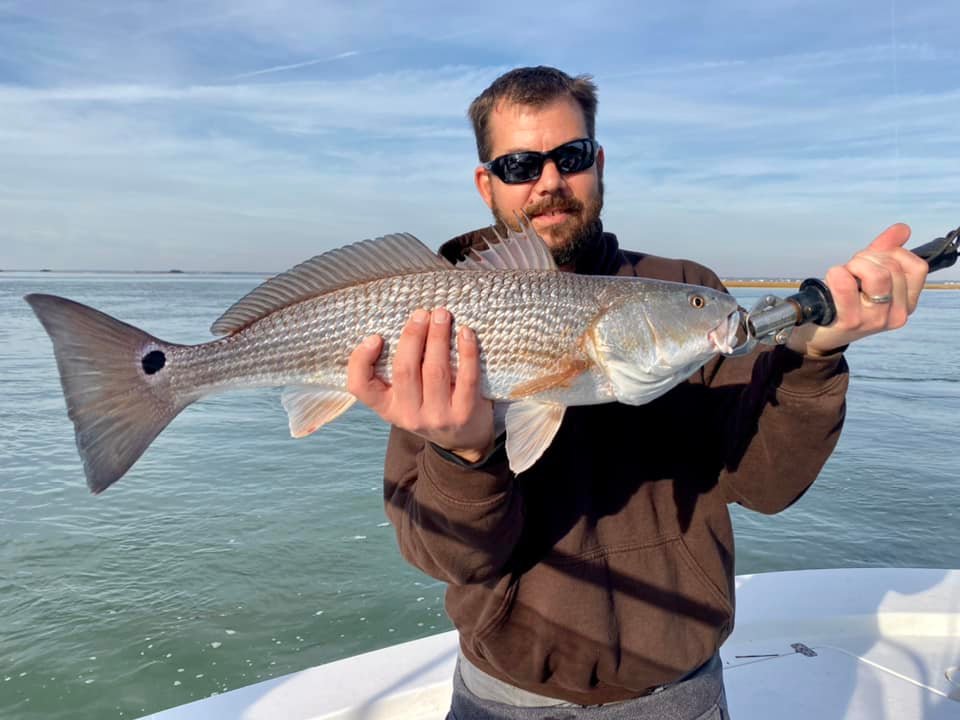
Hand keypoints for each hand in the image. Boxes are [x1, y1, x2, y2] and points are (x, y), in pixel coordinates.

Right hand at [347, 307, 494, 462]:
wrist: (463, 440)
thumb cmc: (430, 405)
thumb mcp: (404, 397)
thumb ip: (396, 370)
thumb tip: (404, 325)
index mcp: (387, 407)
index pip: (360, 387)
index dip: (361, 360)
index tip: (375, 337)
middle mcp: (409, 415)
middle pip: (405, 370)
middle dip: (413, 336)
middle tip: (422, 313)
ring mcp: (437, 416)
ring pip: (435, 370)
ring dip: (438, 337)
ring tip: (442, 315)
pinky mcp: (464, 413)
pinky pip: (466, 377)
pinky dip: (466, 351)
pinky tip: (465, 333)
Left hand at [786, 223, 928, 356]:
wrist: (820, 334)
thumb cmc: (846, 302)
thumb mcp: (869, 276)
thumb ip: (886, 251)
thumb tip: (902, 229)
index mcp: (907, 303)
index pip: (917, 267)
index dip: (893, 253)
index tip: (874, 259)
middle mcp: (896, 314)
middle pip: (891, 267)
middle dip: (867, 258)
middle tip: (852, 269)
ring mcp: (874, 320)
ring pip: (877, 274)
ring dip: (855, 265)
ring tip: (843, 275)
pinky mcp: (850, 321)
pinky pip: (846, 284)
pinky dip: (836, 274)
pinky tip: (832, 281)